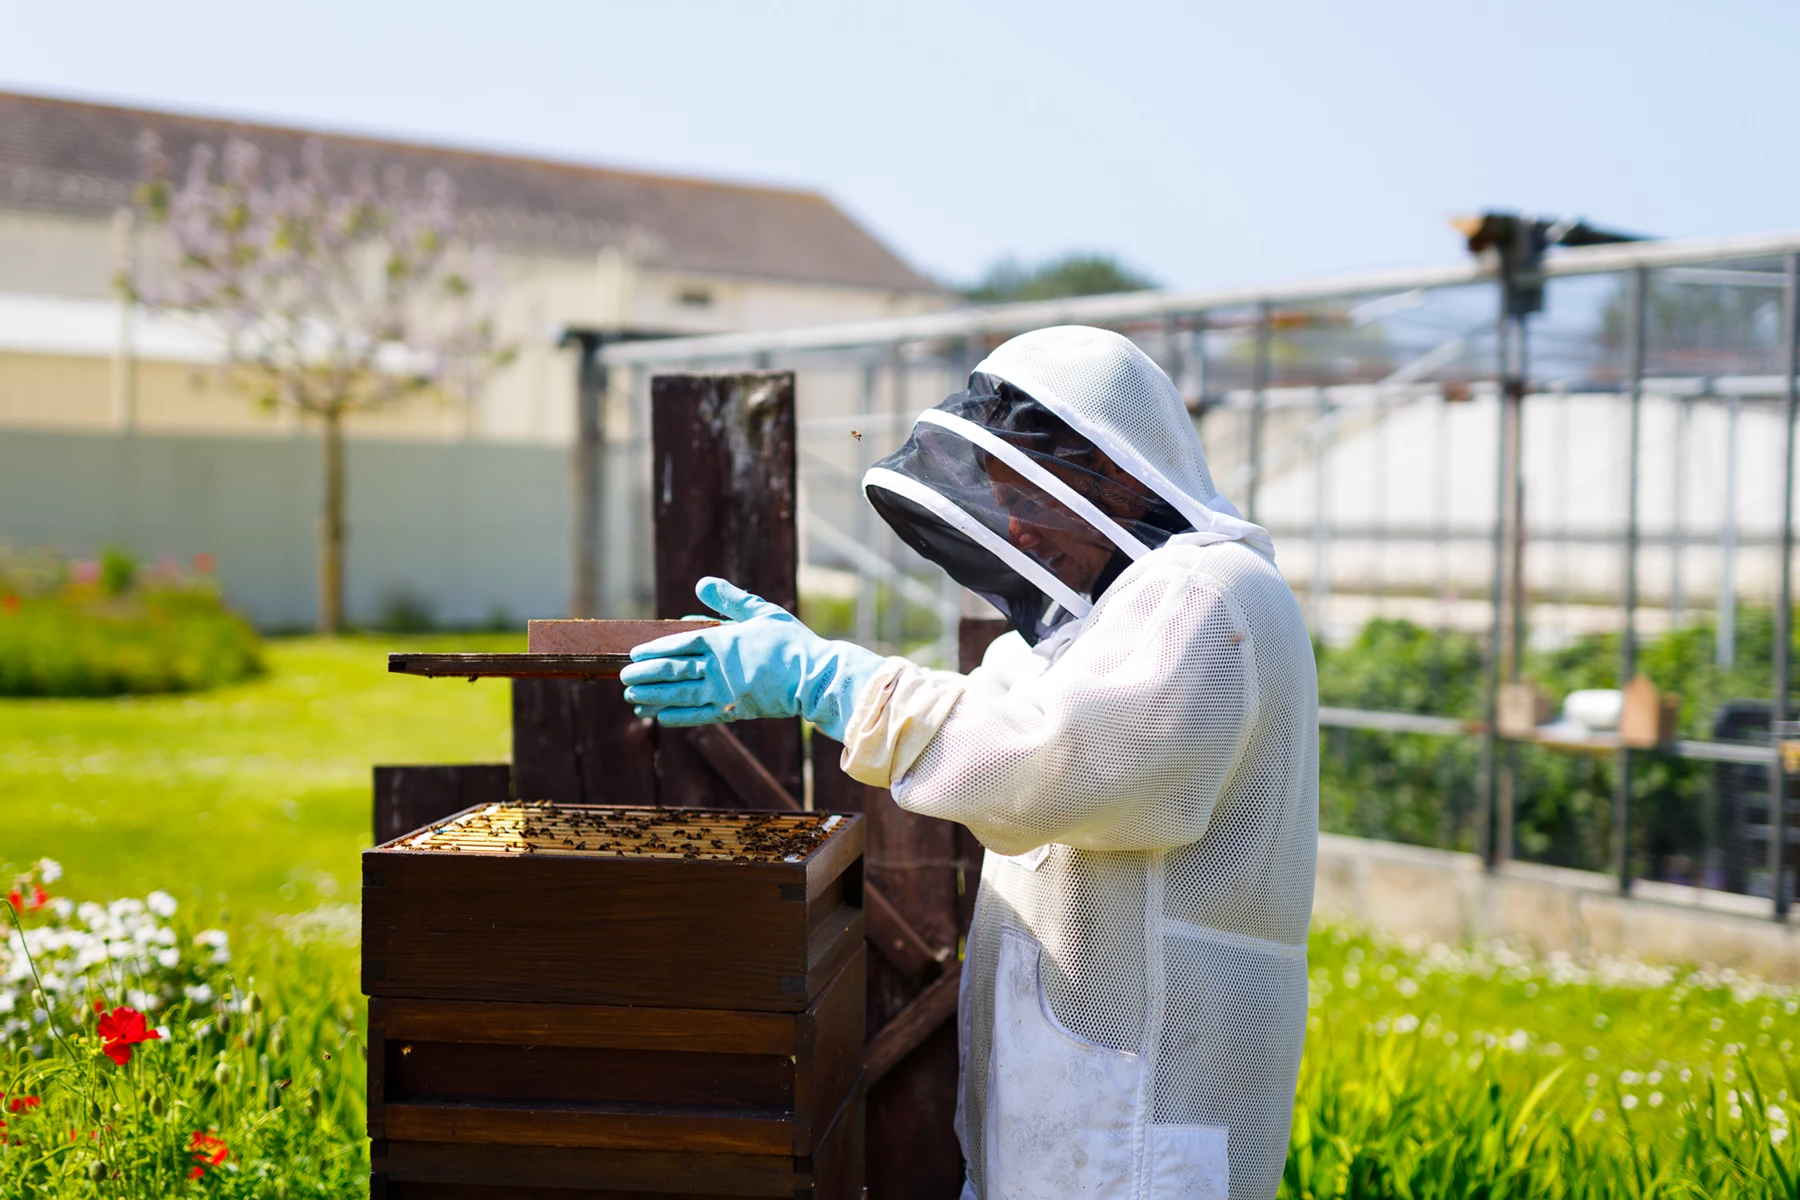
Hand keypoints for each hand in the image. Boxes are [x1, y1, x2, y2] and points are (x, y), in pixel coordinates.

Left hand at [620, 577, 883, 739]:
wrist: (814, 678)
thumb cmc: (790, 642)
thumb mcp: (761, 612)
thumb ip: (730, 600)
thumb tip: (701, 584)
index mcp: (723, 640)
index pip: (680, 644)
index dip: (656, 649)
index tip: (635, 654)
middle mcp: (718, 668)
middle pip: (673, 670)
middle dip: (646, 675)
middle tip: (623, 677)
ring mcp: (725, 691)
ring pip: (680, 694)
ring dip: (654, 697)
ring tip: (632, 698)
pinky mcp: (734, 711)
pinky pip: (699, 715)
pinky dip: (678, 717)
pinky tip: (660, 717)